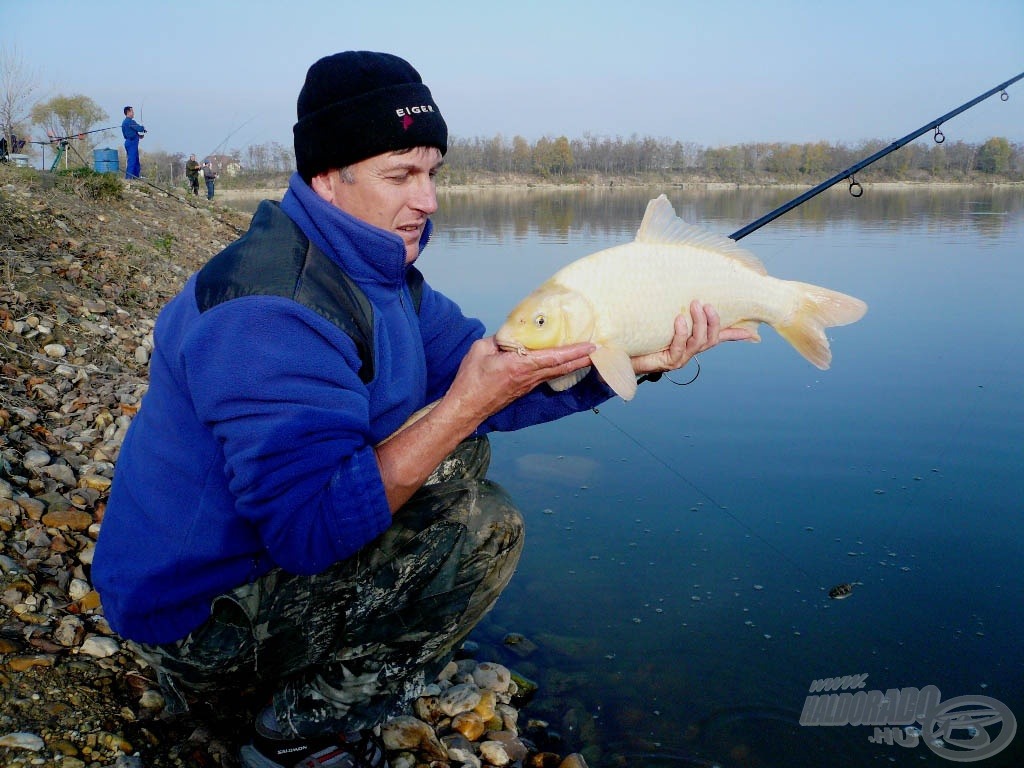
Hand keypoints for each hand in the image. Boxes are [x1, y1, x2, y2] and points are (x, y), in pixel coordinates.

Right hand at [442, 336, 595, 423]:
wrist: (466, 408)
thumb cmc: (471, 380)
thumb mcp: (480, 350)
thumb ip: (498, 340)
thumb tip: (511, 334)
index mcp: (521, 366)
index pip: (554, 357)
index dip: (574, 351)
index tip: (591, 346)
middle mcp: (529, 377)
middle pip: (562, 367)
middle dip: (582, 359)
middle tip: (599, 350)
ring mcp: (528, 385)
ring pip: (556, 373)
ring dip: (573, 364)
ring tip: (587, 356)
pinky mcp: (523, 390)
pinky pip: (546, 377)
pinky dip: (559, 369)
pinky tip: (563, 364)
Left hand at [631, 300, 755, 375]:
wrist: (623, 352)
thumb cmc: (643, 335)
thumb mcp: (664, 320)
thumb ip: (676, 310)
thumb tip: (683, 293)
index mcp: (693, 341)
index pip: (720, 337)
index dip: (736, 334)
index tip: (753, 332)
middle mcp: (690, 351)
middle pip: (711, 338)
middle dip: (712, 320)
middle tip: (705, 303)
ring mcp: (680, 358)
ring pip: (698, 342)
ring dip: (699, 323)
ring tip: (694, 305)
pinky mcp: (668, 362)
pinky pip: (679, 347)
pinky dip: (681, 333)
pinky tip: (678, 320)